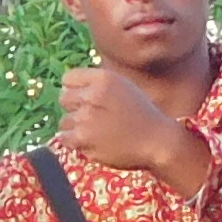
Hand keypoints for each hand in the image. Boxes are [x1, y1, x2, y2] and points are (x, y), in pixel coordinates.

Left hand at [54, 63, 212, 195]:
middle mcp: (93, 96)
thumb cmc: (141, 115)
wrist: (157, 142)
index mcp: (104, 79)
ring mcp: (86, 119)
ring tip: (98, 131)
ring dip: (76, 127)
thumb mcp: (123, 87)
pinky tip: (94, 142)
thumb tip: (66, 87)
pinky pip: (66, 138)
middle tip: (95, 117)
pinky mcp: (83, 140)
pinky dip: (76, 142)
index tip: (87, 98)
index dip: (76, 89)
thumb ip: (97, 84)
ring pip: (64, 121)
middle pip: (64, 99)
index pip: (68, 79)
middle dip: (75, 108)